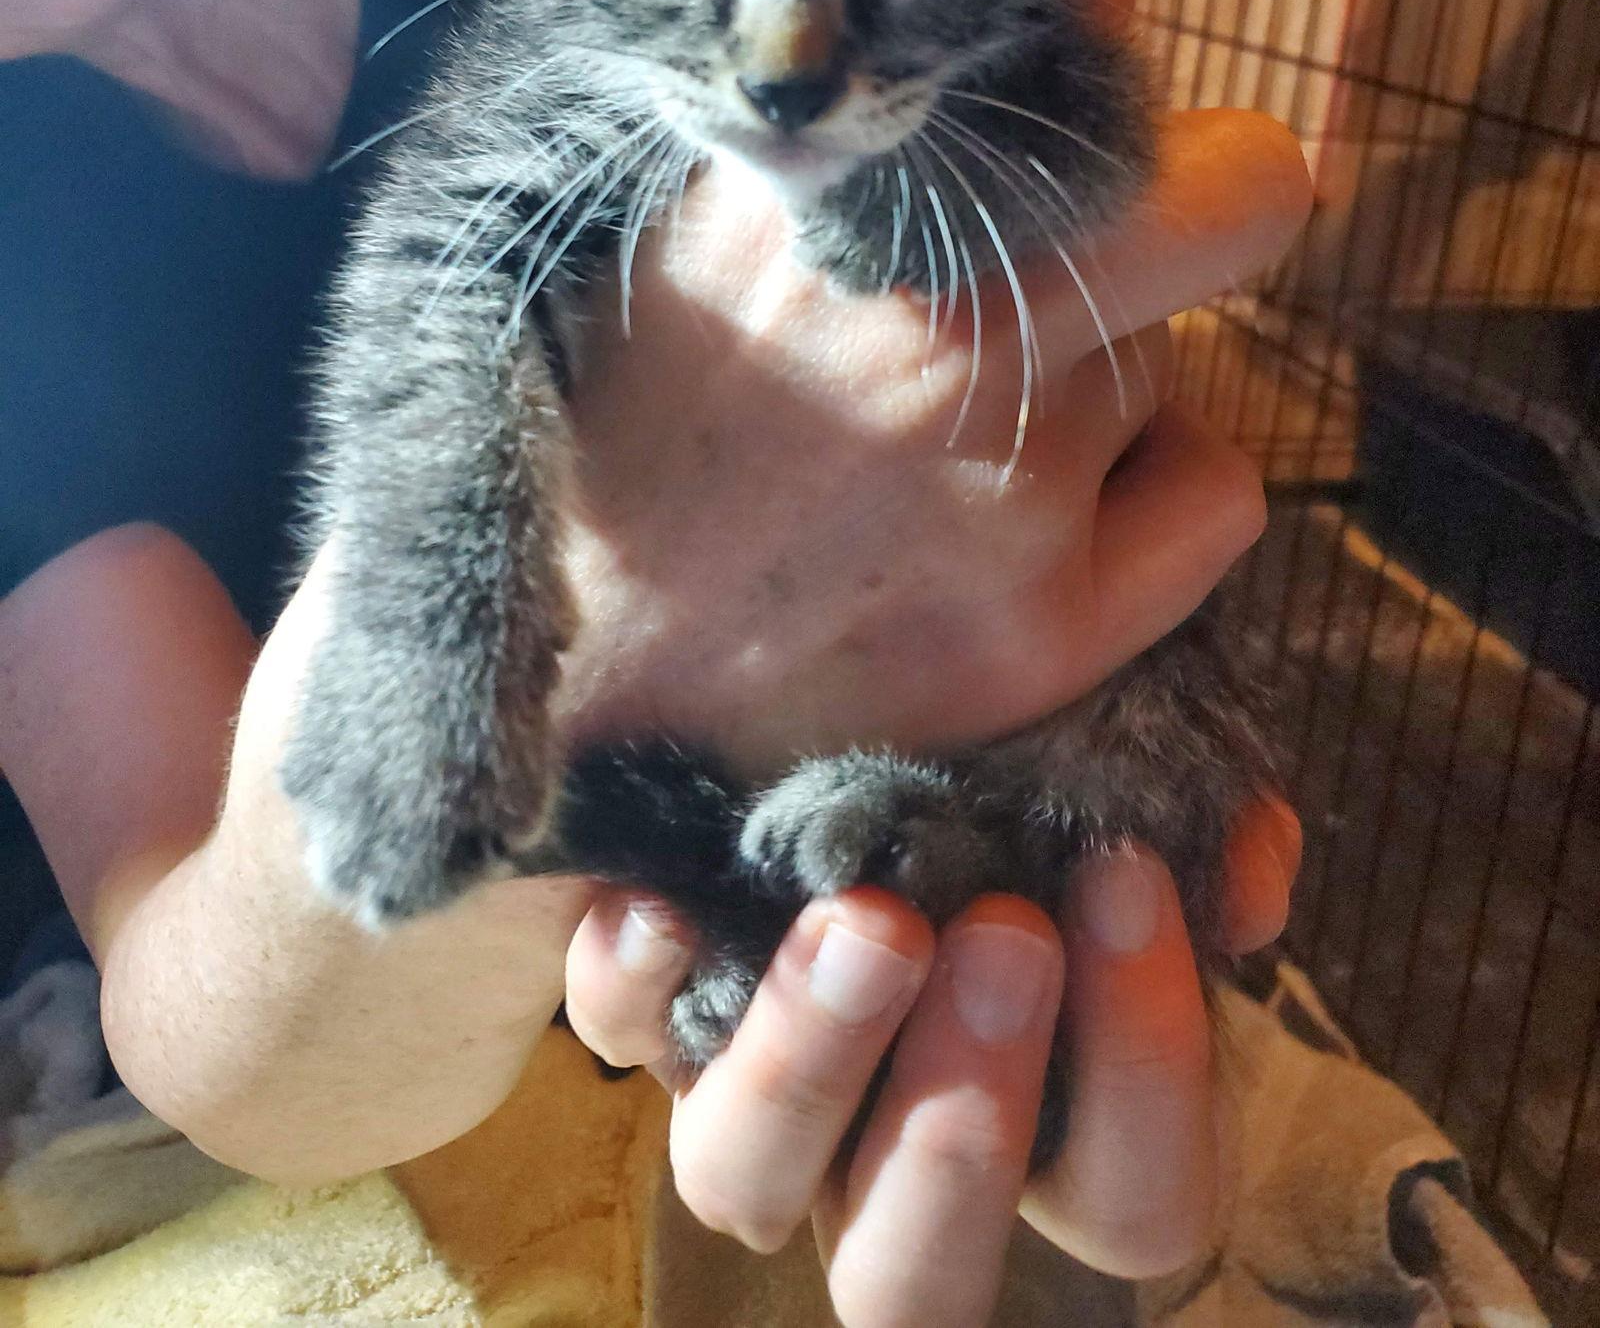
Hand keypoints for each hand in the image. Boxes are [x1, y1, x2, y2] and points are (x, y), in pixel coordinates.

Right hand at [555, 98, 1308, 774]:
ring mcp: (999, 486)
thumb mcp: (683, 215)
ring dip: (1091, 370)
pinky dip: (1157, 490)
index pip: (1072, 44)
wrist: (557, 670)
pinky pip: (1214, 491)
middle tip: (1042, 269)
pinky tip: (1040, 520)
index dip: (1086, 58)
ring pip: (1167, 350)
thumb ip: (859, 108)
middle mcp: (928, 324)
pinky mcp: (1043, 632)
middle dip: (1144, 202)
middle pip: (1183, 186)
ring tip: (939, 439)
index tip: (1054, 94)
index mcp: (816, 193)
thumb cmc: (610, 423)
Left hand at [567, 799, 1301, 1327]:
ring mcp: (761, 1102)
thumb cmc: (1046, 774)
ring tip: (864, 922)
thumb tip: (1241, 878)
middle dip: (967, 1117)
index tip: (1129, 880)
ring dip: (809, 1062)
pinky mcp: (654, 1008)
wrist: (892, 704)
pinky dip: (636, 980)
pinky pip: (617, 1034)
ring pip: (746, 1181)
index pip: (1133, 1206)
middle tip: (1007, 934)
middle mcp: (889, 1160)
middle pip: (912, 1278)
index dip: (1146, 1067)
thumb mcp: (1137, 794)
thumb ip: (1210, 833)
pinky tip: (667, 901)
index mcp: (1052, 1139)